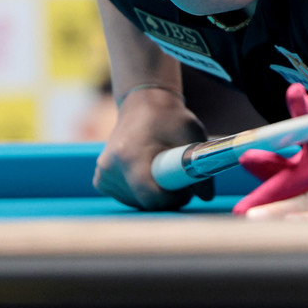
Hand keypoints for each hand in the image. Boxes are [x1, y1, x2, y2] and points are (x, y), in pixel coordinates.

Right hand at [93, 86, 213, 210]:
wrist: (142, 103)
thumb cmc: (168, 117)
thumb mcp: (191, 135)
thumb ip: (200, 167)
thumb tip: (206, 196)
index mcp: (129, 156)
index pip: (151, 197)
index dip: (174, 199)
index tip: (186, 188)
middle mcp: (110, 168)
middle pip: (145, 202)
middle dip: (168, 197)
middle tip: (180, 178)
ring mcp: (103, 175)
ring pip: (137, 203)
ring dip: (155, 196)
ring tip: (164, 171)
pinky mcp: (101, 180)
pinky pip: (128, 198)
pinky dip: (142, 192)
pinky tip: (149, 173)